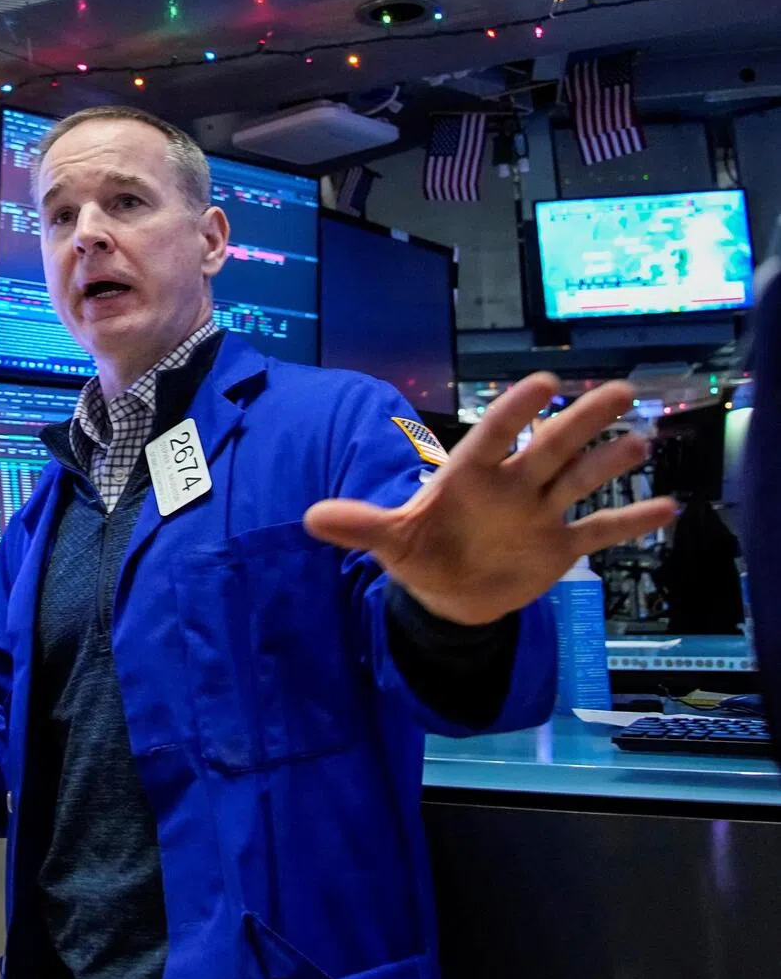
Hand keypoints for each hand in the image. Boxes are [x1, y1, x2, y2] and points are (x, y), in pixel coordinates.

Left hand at [304, 373, 676, 626]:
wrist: (447, 596)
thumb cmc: (420, 553)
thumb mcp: (389, 541)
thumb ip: (359, 525)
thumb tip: (310, 518)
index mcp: (470, 476)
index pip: (495, 434)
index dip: (517, 410)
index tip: (545, 382)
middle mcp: (511, 487)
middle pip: (550, 447)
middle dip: (581, 421)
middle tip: (619, 390)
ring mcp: (539, 515)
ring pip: (580, 480)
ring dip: (610, 463)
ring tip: (641, 442)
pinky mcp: (558, 548)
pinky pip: (599, 532)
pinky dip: (631, 523)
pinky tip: (669, 508)